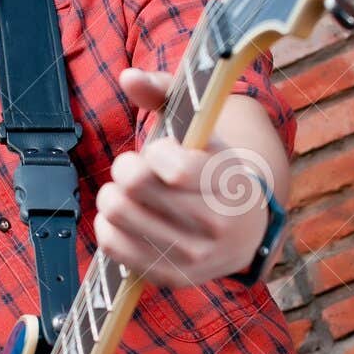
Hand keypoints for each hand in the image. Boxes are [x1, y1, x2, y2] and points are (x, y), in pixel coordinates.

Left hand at [93, 68, 272, 287]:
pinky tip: (121, 218)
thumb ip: (165, 92)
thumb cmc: (214, 170)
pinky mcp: (172, 277)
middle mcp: (215, 222)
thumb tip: (128, 76)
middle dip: (124, 169)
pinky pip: (114, 248)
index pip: (172, 167)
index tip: (162, 153)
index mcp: (228, 180)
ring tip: (124, 194)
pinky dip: (107, 227)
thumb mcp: (202, 128)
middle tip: (132, 170)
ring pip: (118, 216)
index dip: (154, 153)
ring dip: (110, 198)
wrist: (246, 232)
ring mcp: (194, 255)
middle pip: (134, 187)